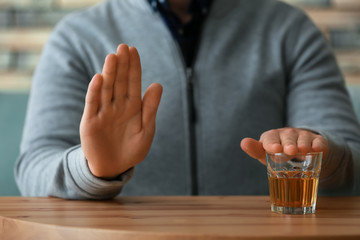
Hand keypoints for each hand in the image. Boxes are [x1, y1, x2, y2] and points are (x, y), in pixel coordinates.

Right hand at [80, 44, 162, 177]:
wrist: (114, 168)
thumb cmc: (132, 150)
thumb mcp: (146, 130)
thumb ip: (150, 108)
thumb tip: (158, 84)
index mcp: (133, 107)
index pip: (133, 82)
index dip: (133, 67)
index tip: (133, 50)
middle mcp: (117, 106)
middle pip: (119, 82)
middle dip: (121, 65)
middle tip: (123, 47)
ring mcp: (103, 112)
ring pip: (106, 89)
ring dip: (109, 73)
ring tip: (112, 57)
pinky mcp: (90, 121)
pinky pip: (93, 104)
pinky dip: (95, 92)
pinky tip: (98, 78)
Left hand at [240, 127, 328, 164]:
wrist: (298, 150)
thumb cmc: (276, 153)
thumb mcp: (265, 154)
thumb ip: (255, 150)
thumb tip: (243, 142)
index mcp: (272, 136)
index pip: (270, 138)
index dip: (272, 143)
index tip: (274, 149)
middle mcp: (288, 134)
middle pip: (288, 138)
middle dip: (289, 144)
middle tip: (290, 151)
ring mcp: (303, 136)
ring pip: (303, 139)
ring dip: (303, 144)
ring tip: (303, 150)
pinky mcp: (317, 141)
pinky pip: (318, 142)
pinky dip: (318, 145)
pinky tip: (318, 149)